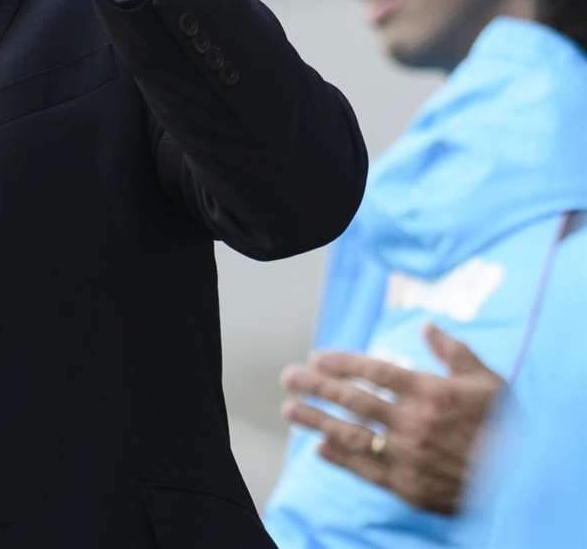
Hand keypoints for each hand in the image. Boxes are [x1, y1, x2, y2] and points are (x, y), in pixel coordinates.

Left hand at [279, 323, 503, 514]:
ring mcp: (408, 455)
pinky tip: (319, 448)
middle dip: (316, 387)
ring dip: (316, 420)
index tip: (317, 356)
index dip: (342, 363)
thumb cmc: (505, 424)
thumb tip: (426, 325)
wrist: (523, 480)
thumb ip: (453, 351)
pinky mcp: (407, 486)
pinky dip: (340, 458)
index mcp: (430, 393)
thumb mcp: (486, 381)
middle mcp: (414, 423)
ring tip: (289, 409)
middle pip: (353, 400)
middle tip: (288, 377)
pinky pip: (365, 469)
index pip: (374, 372)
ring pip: (351, 434)